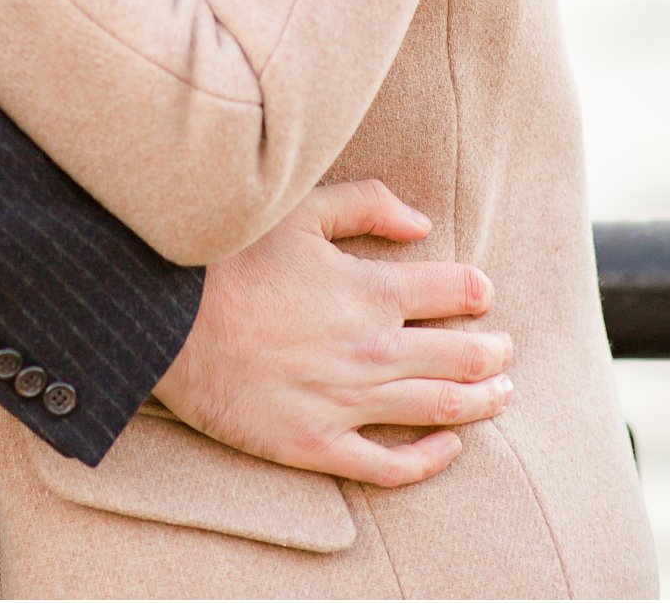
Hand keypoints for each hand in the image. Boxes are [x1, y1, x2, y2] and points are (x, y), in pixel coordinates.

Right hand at [153, 180, 512, 486]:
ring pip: (438, 410)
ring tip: (500, 393)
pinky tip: (448, 448)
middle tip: (504, 349)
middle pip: (461, 357)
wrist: (165, 321)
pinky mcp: (317, 446)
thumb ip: (367, 204)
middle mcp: (372, 350)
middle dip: (492, 352)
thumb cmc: (228, 256)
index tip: (482, 292)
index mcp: (371, 289)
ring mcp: (348, 403)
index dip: (477, 291)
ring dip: (480, 402)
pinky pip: (391, 465)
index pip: (455, 292)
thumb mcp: (297, 208)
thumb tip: (423, 223)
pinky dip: (430, 460)